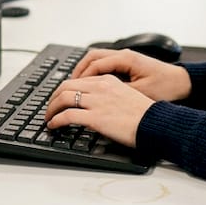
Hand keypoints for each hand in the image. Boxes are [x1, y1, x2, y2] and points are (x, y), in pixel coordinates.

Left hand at [45, 50, 191, 146]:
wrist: (156, 123)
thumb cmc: (146, 114)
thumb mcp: (128, 96)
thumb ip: (110, 96)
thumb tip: (99, 105)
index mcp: (109, 80)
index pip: (80, 80)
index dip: (66, 89)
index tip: (61, 97)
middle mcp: (101, 87)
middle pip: (66, 85)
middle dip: (54, 97)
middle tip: (50, 106)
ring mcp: (97, 101)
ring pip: (63, 98)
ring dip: (51, 108)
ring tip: (49, 117)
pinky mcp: (95, 117)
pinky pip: (67, 115)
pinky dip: (56, 120)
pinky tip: (54, 125)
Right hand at [71, 48, 191, 101]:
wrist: (183, 83)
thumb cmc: (166, 87)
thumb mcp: (141, 93)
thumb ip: (119, 94)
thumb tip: (99, 100)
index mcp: (126, 59)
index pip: (95, 64)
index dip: (80, 78)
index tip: (70, 90)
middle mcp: (124, 55)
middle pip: (91, 57)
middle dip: (77, 72)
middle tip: (66, 87)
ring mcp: (125, 58)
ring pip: (96, 59)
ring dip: (84, 71)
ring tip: (74, 86)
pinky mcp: (127, 64)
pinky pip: (104, 64)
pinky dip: (93, 73)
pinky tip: (90, 86)